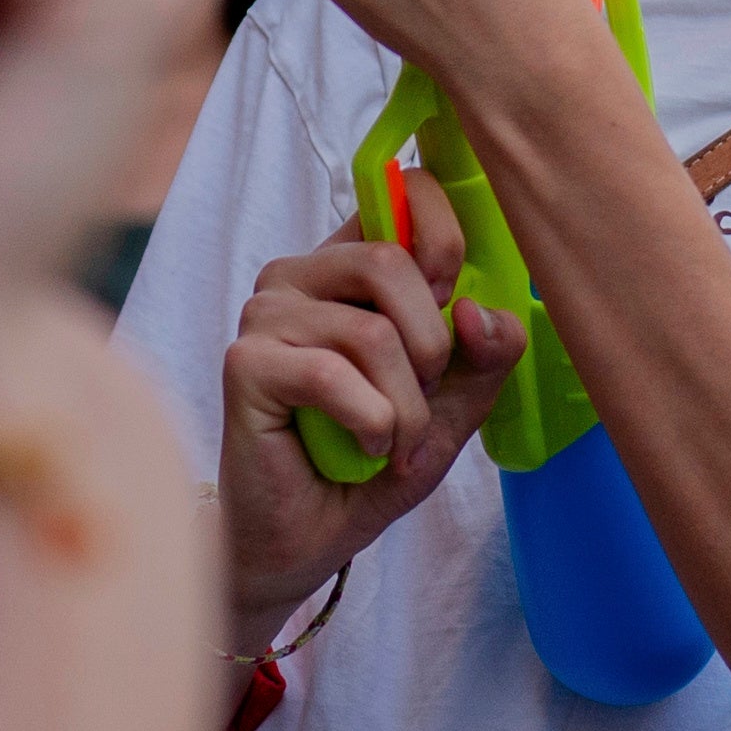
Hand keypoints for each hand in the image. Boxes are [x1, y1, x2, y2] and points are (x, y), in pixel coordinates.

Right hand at [214, 170, 525, 650]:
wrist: (306, 538)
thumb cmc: (371, 460)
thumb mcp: (452, 406)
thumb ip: (484, 356)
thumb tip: (483, 314)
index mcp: (349, 264)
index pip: (401, 191)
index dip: (446, 238)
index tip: (456, 302)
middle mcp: (300, 275)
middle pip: (392, 262)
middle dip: (433, 348)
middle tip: (423, 402)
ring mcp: (265, 315)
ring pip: (371, 332)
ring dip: (405, 408)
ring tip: (392, 443)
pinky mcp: (246, 363)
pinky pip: (332, 377)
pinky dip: (370, 424)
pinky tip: (361, 447)